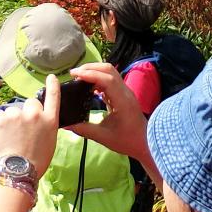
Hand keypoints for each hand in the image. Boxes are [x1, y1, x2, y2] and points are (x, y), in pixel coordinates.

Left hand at [0, 76, 60, 177]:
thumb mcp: (49, 143)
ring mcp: (16, 115)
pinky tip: (0, 136)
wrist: (15, 173)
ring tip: (9, 138)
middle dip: (26, 113)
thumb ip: (45, 127)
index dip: (52, 85)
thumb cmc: (35, 163)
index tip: (51, 77)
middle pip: (30, 104)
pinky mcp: (0, 118)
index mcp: (50, 121)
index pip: (53, 97)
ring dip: (11, 119)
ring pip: (12, 111)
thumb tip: (38, 121)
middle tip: (22, 130)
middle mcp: (34, 114)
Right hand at [66, 62, 154, 178]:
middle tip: (74, 74)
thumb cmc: (127, 141)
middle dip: (90, 68)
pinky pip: (111, 80)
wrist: (146, 143)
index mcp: (122, 101)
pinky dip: (99, 79)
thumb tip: (66, 124)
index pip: (107, 79)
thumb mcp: (104, 137)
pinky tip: (89, 86)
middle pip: (109, 70)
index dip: (90, 74)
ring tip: (79, 78)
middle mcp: (125, 92)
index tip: (74, 74)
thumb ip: (85, 130)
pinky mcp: (124, 94)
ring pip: (110, 73)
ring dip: (95, 72)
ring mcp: (126, 92)